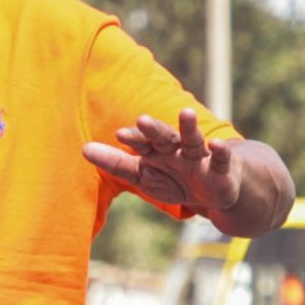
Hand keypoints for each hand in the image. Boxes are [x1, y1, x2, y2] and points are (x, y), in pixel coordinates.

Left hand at [81, 109, 239, 210]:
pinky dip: (220, 152)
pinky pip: (221, 159)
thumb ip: (116, 163)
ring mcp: (199, 157)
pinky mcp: (221, 169)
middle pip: (165, 137)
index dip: (133, 139)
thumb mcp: (143, 175)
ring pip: (193, 140)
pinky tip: (216, 144)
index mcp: (157, 152)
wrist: (214, 191)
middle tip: (143, 119)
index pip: (142, 144)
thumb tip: (83, 149)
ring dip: (189, 127)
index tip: (119, 134)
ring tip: (187, 113)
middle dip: (155, 129)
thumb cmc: (175, 179)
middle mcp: (177, 150)